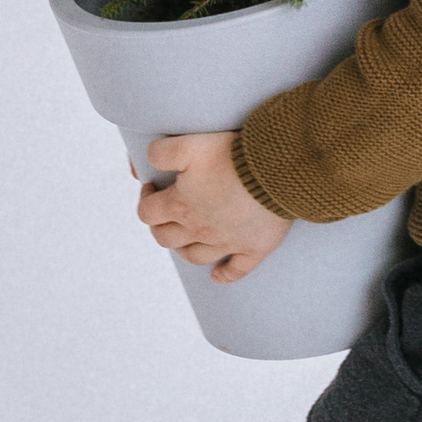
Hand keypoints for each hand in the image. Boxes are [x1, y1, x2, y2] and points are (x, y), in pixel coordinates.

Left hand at [134, 129, 291, 283]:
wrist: (276, 171)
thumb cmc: (232, 156)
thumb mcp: (188, 145)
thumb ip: (161, 152)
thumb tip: (148, 161)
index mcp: (181, 205)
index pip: (146, 213)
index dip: (145, 200)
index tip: (153, 186)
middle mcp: (199, 229)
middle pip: (165, 238)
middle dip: (159, 225)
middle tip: (165, 212)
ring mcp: (226, 242)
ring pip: (194, 256)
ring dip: (184, 249)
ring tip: (185, 238)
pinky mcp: (253, 248)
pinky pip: (236, 270)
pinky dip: (224, 275)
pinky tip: (216, 277)